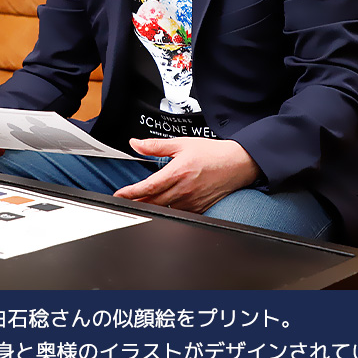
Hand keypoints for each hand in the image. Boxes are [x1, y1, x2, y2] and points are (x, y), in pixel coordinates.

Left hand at [113, 136, 260, 213]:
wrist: (238, 164)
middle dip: (136, 202)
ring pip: (164, 209)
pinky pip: (178, 213)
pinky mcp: (198, 209)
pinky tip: (161, 206)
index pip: (148, 186)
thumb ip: (156, 146)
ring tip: (139, 204)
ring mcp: (191, 201)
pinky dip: (167, 210)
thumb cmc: (212, 153)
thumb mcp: (182, 144)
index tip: (119, 195)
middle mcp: (183, 189)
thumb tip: (136, 143)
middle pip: (152, 201)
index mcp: (177, 172)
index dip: (131, 192)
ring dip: (150, 207)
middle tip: (123, 201)